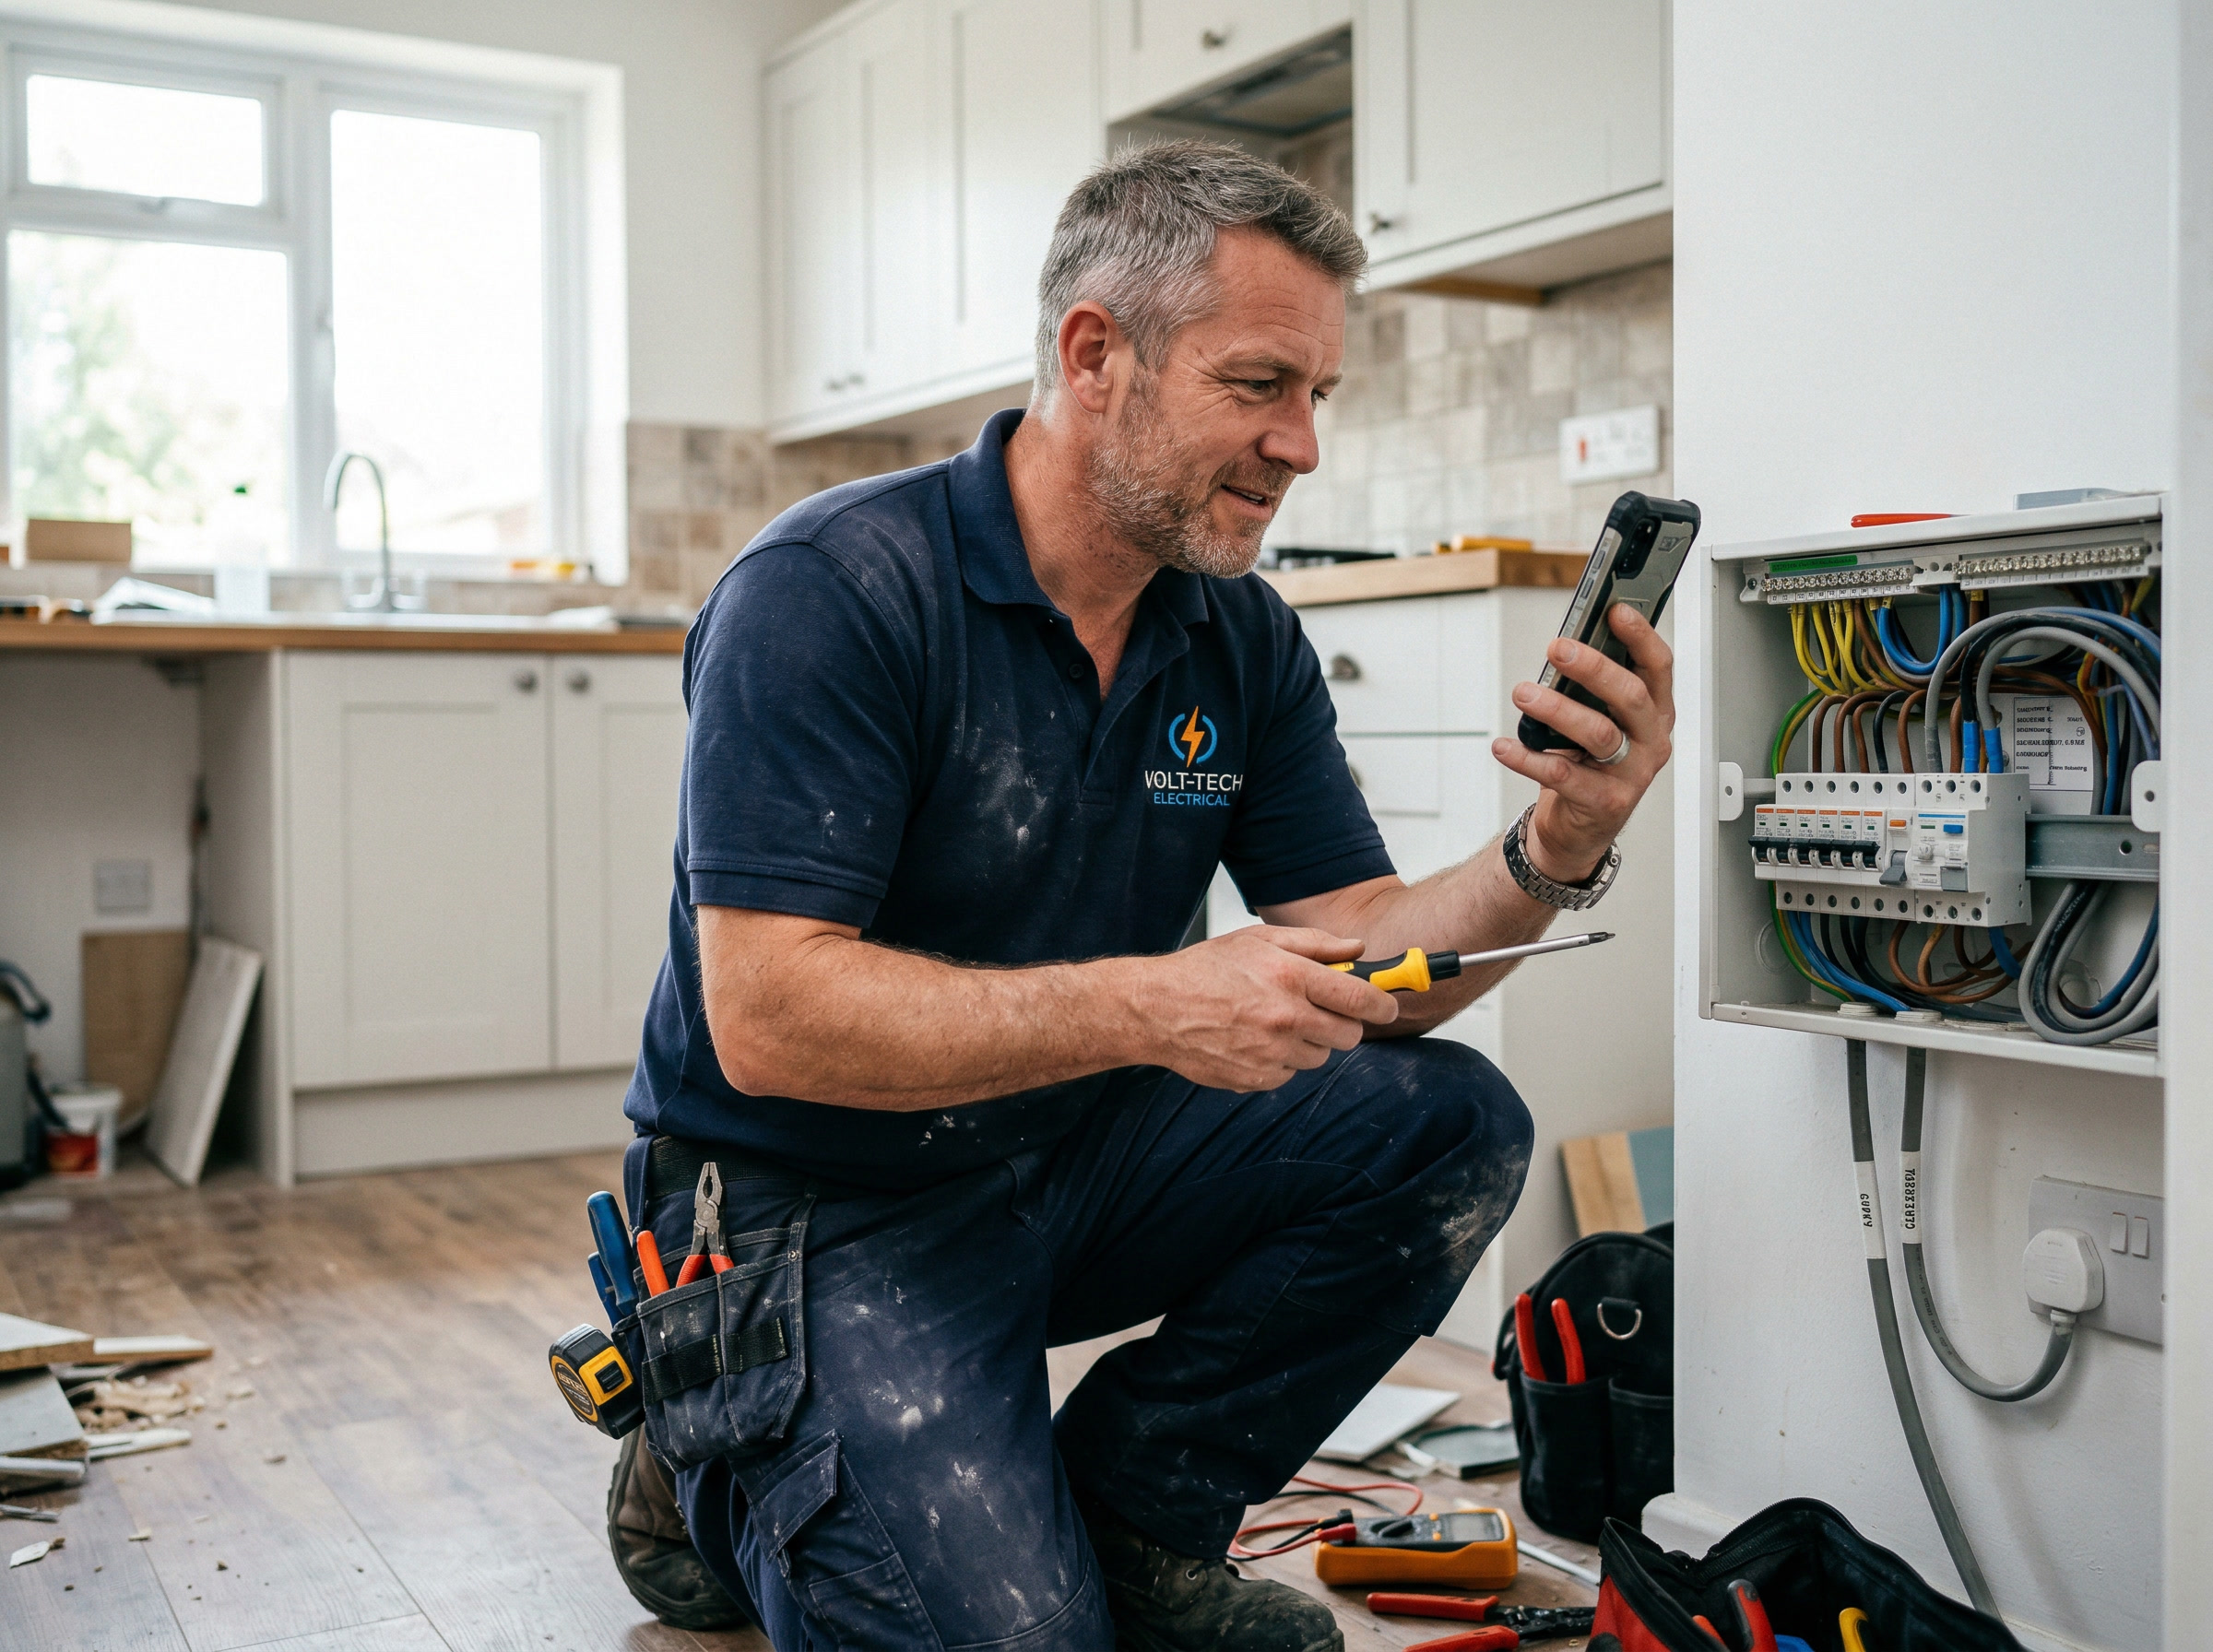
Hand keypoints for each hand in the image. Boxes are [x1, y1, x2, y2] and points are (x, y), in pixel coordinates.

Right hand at [1137, 926, 1398, 1092]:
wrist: (1156, 1009)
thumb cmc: (1205, 970)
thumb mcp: (1259, 940)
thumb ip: (1315, 943)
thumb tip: (1358, 947)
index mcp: (1289, 977)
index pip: (1360, 999)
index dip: (1383, 1004)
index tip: (1388, 1005)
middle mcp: (1285, 1017)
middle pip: (1348, 1035)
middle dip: (1343, 1024)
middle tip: (1321, 1010)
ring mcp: (1271, 1053)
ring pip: (1320, 1057)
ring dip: (1309, 1042)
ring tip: (1274, 1022)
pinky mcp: (1257, 1079)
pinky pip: (1290, 1074)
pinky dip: (1281, 1061)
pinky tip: (1255, 1040)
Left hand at [1489, 603, 1674, 880]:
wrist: (1581, 828)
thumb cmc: (1590, 763)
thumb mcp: (1599, 720)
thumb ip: (1592, 688)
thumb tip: (1566, 646)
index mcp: (1655, 713)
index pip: (1658, 667)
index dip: (1640, 637)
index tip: (1615, 610)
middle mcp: (1650, 741)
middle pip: (1630, 696)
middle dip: (1593, 667)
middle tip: (1557, 647)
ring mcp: (1632, 774)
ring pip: (1599, 734)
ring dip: (1557, 709)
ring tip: (1523, 693)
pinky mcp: (1604, 802)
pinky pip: (1563, 776)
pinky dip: (1529, 758)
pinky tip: (1504, 746)